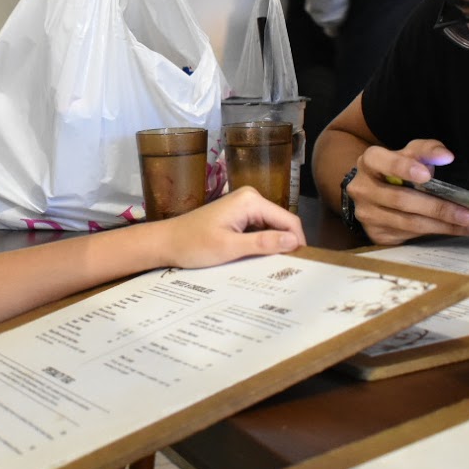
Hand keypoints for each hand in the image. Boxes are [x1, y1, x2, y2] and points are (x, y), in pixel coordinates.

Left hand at [152, 187, 303, 266]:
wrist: (166, 241)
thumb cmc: (193, 244)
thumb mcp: (230, 247)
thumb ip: (263, 243)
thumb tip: (293, 241)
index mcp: (251, 201)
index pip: (288, 220)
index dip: (298, 242)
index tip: (302, 265)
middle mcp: (251, 198)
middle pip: (281, 223)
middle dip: (286, 244)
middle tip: (287, 270)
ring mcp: (244, 206)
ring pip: (271, 227)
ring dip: (274, 245)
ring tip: (273, 267)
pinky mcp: (238, 215)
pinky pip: (259, 229)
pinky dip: (262, 243)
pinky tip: (258, 259)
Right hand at [347, 139, 468, 245]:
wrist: (372, 192)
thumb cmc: (396, 170)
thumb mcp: (409, 153)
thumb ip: (427, 150)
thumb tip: (446, 156)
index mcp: (370, 162)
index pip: (384, 163)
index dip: (403, 169)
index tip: (427, 176)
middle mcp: (363, 189)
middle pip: (401, 200)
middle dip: (437, 208)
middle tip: (467, 214)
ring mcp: (367, 214)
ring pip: (408, 222)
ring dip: (442, 225)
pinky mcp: (376, 233)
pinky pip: (409, 235)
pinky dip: (436, 233)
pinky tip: (457, 230)